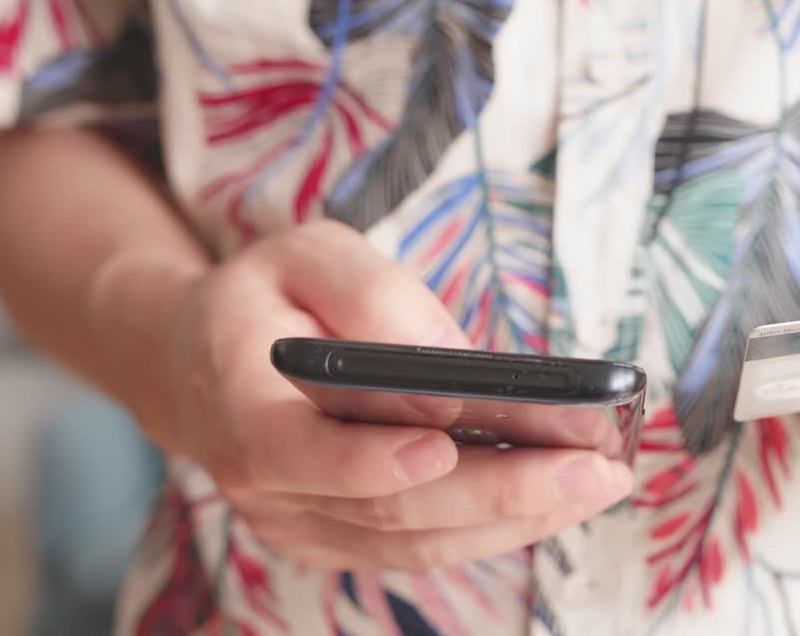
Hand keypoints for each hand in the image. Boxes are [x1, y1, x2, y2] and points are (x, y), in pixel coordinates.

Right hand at [161, 220, 631, 569]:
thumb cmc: (264, 296)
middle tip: (590, 470)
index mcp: (239, 407)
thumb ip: (370, 295)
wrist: (198, 360)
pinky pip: (425, 546)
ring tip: (602, 481)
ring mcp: (305, 524)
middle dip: (499, 493)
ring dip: (518, 519)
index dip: (371, 460)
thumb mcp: (305, 254)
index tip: (446, 446)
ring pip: (419, 542)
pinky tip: (561, 498)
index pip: (301, 452)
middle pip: (389, 511)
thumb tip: (452, 362)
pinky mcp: (343, 537)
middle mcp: (267, 487)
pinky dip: (497, 526)